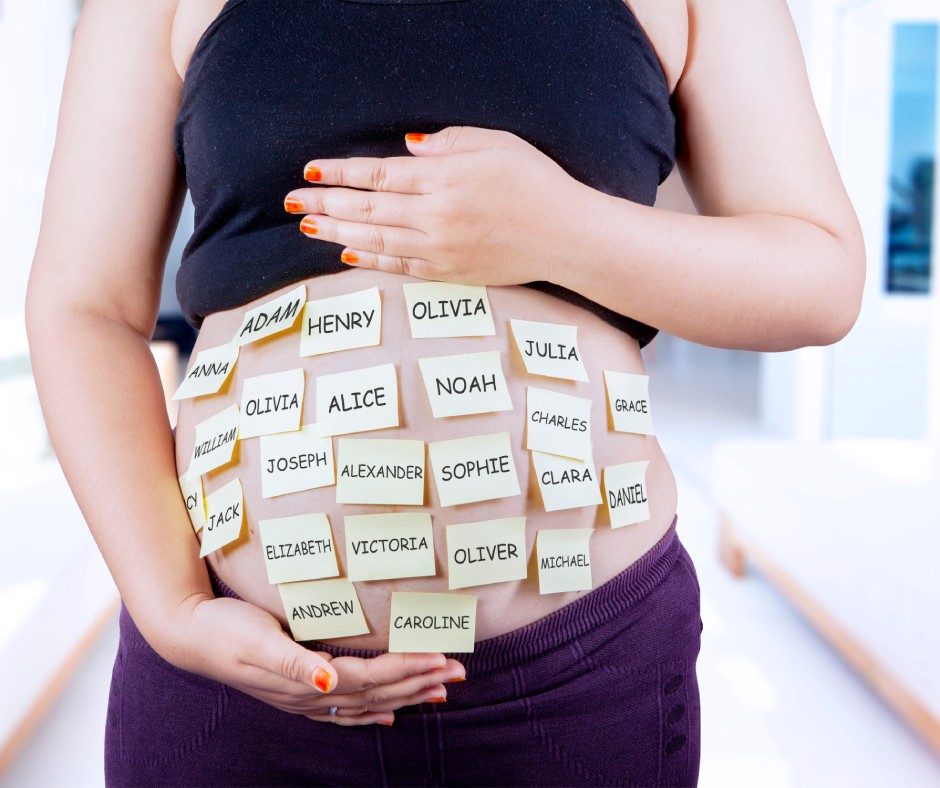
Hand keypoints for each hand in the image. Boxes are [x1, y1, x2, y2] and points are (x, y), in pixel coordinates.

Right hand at [166, 595, 464, 725]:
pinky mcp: (297, 690)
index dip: (409, 669)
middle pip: (377, 692)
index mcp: (307, 680)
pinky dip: (372, 711)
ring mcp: (304, 696)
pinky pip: (345, 709)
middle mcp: (311, 694)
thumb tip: (330, 681)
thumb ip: (296, 663)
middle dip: (420, 682)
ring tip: (439, 692)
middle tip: (459, 672)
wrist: (189, 634)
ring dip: (405, 696)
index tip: (444, 659)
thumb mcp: (259, 641)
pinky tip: (388, 714)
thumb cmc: (225, 629)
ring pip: (367, 702)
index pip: (372, 677)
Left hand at [285, 126, 591, 285]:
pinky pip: (400, 267)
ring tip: (309, 227)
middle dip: (325, 204)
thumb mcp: (494, 144)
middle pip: (366, 209)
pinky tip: (348, 253)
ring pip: (375, 241)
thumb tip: (407, 150)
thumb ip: (447, 144)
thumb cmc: (535, 182)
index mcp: (442, 180)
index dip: (339, 174)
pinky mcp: (449, 272)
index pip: (376, 174)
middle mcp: (434, 217)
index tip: (310, 171)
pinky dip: (371, 260)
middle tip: (292, 202)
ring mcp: (440, 249)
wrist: (566, 235)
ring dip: (337, 232)